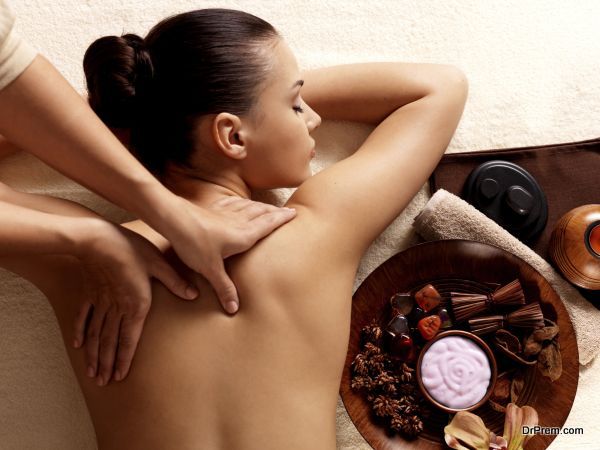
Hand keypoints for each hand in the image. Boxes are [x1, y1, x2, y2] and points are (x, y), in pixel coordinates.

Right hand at [73, 219, 196, 385]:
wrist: (97, 238)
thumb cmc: (131, 249)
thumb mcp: (159, 263)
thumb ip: (175, 281)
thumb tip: (194, 295)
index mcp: (135, 304)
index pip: (130, 338)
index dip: (125, 358)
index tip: (120, 376)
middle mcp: (115, 308)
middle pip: (110, 341)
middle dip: (108, 364)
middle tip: (104, 382)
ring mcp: (100, 301)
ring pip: (96, 334)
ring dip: (95, 355)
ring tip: (93, 373)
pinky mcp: (89, 292)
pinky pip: (83, 316)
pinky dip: (80, 332)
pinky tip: (78, 346)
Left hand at [165, 196, 296, 313]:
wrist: (174, 220)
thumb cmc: (194, 243)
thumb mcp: (210, 270)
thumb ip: (224, 288)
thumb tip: (234, 309)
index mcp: (244, 234)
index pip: (269, 223)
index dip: (283, 218)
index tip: (295, 213)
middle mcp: (238, 221)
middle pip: (262, 213)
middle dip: (276, 212)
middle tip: (287, 211)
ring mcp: (225, 212)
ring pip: (249, 206)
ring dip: (261, 206)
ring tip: (268, 208)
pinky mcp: (212, 209)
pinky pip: (232, 203)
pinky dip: (240, 202)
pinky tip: (240, 202)